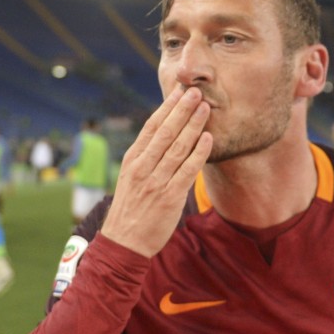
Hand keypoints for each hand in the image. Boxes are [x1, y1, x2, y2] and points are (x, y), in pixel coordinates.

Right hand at [100, 86, 211, 257]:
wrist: (124, 242)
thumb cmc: (131, 209)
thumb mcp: (131, 178)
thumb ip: (146, 158)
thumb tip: (163, 136)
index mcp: (132, 160)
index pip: (151, 127)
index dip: (167, 108)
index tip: (179, 92)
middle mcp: (142, 167)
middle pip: (165, 132)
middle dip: (182, 110)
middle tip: (196, 92)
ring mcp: (155, 182)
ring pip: (177, 147)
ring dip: (193, 126)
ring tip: (205, 108)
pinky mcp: (169, 197)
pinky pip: (186, 170)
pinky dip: (198, 153)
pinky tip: (208, 139)